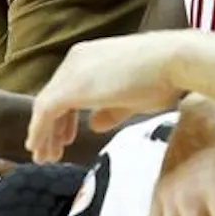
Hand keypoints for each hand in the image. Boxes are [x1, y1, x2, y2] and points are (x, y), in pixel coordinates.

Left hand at [28, 33, 191, 163]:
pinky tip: (40, 149)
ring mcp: (71, 71)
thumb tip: (94, 124)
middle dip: (52, 128)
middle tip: (51, 152)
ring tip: (45, 157)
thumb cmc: (163, 77)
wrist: (175, 60)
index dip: (64, 118)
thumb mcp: (133, 98)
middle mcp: (76, 60)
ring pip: (45, 106)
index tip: (65, 138)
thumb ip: (110, 111)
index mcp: (89, 57)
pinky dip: (39, 131)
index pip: (67, 89)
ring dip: (43, 134)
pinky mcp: (70, 87)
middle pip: (54, 97)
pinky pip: (45, 112)